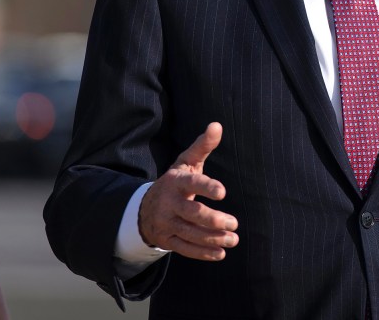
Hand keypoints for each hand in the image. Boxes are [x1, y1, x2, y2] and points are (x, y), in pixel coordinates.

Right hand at [139, 122, 238, 260]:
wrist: (144, 208)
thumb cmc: (175, 181)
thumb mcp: (186, 162)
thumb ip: (202, 146)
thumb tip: (217, 125)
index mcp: (175, 181)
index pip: (192, 183)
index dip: (206, 187)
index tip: (223, 192)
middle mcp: (168, 202)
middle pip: (192, 213)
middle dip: (214, 220)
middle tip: (234, 223)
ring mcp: (166, 223)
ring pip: (190, 233)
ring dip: (213, 238)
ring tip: (233, 239)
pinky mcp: (166, 240)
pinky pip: (184, 249)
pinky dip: (203, 253)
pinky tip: (220, 253)